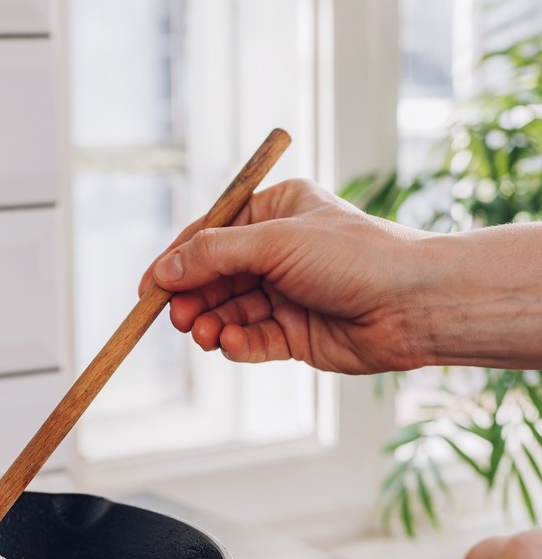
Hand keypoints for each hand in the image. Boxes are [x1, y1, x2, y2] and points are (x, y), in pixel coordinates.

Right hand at [140, 180, 430, 373]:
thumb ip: (214, 255)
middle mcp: (279, 252)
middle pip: (215, 277)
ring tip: (203, 335)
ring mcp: (286, 295)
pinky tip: (231, 346)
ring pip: (230, 312)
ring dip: (212, 324)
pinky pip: (253, 341)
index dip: (176, 262)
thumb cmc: (354, 256)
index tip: (147, 290)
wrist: (411, 304)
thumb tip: (164, 270)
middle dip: (193, 299)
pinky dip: (238, 344)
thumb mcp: (274, 242)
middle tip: (177, 318)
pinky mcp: (295, 335)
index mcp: (275, 213)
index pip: (210, 235)